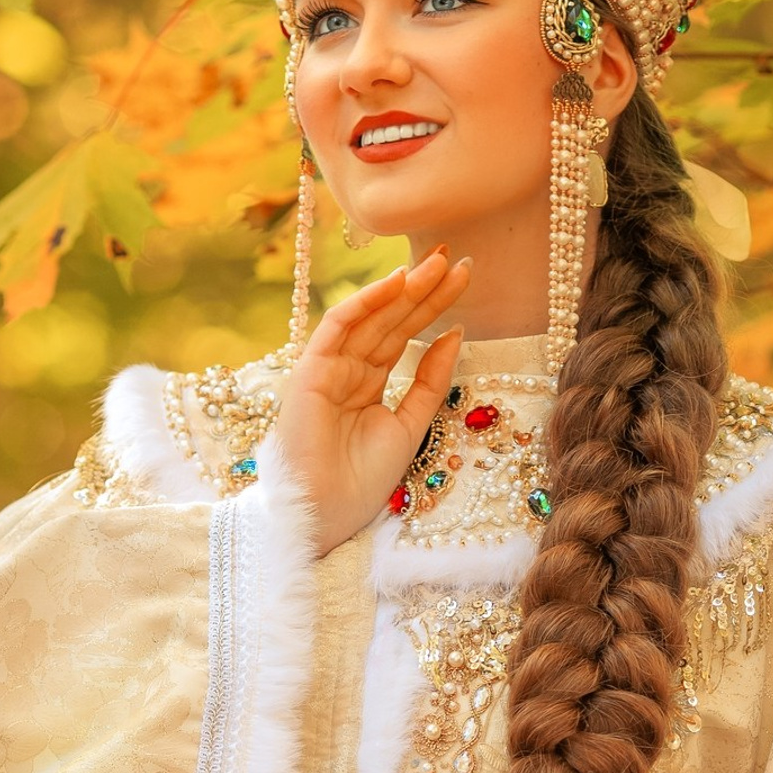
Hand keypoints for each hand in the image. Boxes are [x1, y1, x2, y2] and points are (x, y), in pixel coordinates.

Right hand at [272, 249, 470, 556]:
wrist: (323, 514)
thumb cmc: (360, 481)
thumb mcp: (411, 425)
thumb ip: (431, 380)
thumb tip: (454, 333)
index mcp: (368, 384)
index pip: (404, 335)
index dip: (433, 306)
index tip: (463, 278)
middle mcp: (347, 370)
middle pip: (391, 321)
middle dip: (424, 289)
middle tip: (456, 258)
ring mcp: (327, 368)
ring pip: (371, 319)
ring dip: (403, 289)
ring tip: (438, 263)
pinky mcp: (309, 371)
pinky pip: (338, 328)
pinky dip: (365, 302)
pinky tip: (396, 283)